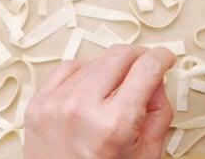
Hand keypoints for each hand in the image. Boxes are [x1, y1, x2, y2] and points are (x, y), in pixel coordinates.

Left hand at [24, 45, 175, 158]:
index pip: (147, 67)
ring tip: (115, 91)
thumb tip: (156, 79)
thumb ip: (159, 111)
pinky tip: (92, 86)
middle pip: (121, 55)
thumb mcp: (146, 153)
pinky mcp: (38, 104)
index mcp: (116, 123)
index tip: (165, 58)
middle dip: (140, 57)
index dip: (162, 57)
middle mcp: (83, 108)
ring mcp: (56, 103)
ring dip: (112, 68)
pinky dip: (85, 71)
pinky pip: (68, 68)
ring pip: (96, 60)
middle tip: (145, 68)